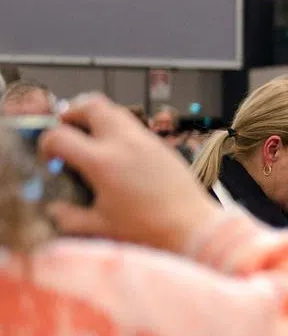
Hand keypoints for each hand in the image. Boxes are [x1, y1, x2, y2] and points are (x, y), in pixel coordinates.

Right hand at [38, 94, 219, 252]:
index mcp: (103, 161)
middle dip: (71, 114)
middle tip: (66, 132)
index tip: (51, 159)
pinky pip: (135, 126)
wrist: (194, 228)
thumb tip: (51, 209)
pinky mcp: (162, 146)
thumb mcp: (100, 226)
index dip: (46, 144)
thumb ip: (68, 216)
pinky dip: (119, 130)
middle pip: (90, 105)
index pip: (59, 135)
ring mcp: (146, 141)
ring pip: (115, 110)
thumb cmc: (150, 229)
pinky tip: (118, 154)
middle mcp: (125, 143)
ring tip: (90, 140)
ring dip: (97, 118)